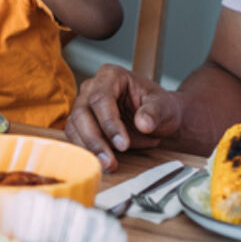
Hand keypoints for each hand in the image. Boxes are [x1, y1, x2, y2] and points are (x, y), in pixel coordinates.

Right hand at [64, 64, 182, 171]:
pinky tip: (101, 163)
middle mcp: (92, 87)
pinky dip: (87, 152)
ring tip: (108, 166)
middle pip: (82, 113)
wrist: (158, 119)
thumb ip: (155, 112)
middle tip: (110, 161)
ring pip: (75, 127)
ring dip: (89, 149)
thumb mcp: (165, 107)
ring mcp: (84, 105)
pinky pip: (76, 138)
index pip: (101, 98)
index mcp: (111, 75)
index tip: (123, 144)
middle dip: (95, 140)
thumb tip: (143, 123)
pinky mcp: (81, 124)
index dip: (109, 123)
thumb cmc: (160, 107)